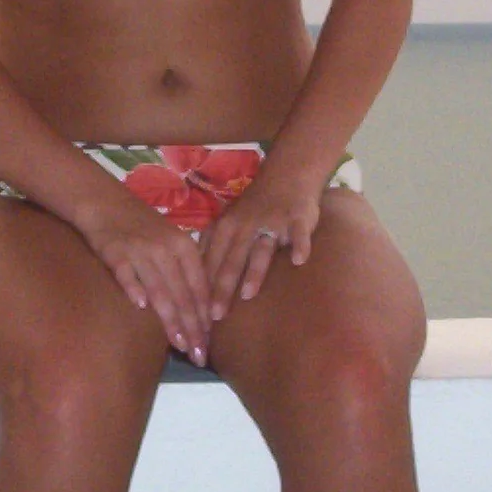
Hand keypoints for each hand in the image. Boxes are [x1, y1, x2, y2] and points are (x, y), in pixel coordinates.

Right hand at [77, 195, 213, 366]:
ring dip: (170, 319)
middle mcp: (166, 249)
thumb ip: (185, 272)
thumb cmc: (144, 227)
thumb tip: (201, 311)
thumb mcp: (171, 243)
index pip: (199, 287)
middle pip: (182, 294)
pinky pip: (127, 273)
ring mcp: (141, 250)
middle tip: (199, 356)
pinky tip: (141, 307)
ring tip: (180, 344)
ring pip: (160, 289)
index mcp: (184, 246)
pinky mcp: (116, 252)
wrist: (106, 203)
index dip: (205, 318)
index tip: (209, 344)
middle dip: (193, 328)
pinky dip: (134, 288)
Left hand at [200, 170, 322, 321]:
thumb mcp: (228, 220)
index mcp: (227, 227)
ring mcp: (273, 222)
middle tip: (215, 316)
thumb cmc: (255, 206)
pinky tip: (299, 260)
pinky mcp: (297, 220)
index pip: (211, 260)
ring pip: (261, 250)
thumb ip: (212, 244)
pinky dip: (299, 245)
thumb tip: (191, 274)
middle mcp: (246, 225)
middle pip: (232, 260)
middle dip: (222, 288)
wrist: (288, 175)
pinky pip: (299, 234)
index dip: (203, 286)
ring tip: (247, 294)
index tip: (197, 313)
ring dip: (253, 271)